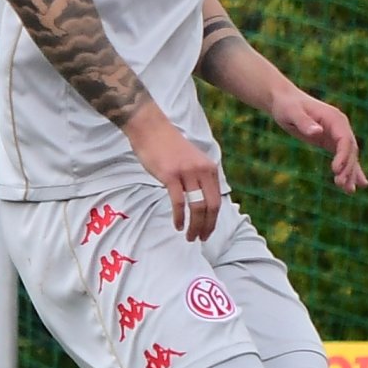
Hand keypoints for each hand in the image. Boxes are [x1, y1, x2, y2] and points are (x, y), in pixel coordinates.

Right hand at [125, 102, 221, 240]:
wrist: (150, 128)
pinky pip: (179, 202)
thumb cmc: (167, 145)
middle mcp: (202, 171)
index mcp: (210, 169)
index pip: (216, 201)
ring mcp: (187, 174)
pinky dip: (179, 217)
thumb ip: (198, 176)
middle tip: (200, 239)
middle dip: (207, 226)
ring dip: (194, 225)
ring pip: (197, 207)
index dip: (214, 220)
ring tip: (189, 236)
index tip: (208, 231)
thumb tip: (199, 197)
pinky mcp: (170, 176)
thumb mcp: (191, 160)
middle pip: (210, 206)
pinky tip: (177, 225)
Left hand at [270, 85, 367, 192]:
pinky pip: (342, 157)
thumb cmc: (286, 105)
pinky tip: (353, 185)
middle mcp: (340, 126)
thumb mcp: (292, 113)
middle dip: (348, 168)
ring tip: (350, 191)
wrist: (283, 101)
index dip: (343, 155)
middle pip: (350, 150)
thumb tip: (318, 132)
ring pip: (349, 156)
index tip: (336, 170)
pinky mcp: (330, 141)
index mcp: (334, 119)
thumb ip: (304, 122)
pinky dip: (347, 170)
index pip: (345, 140)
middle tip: (341, 185)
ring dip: (350, 173)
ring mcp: (337, 134)